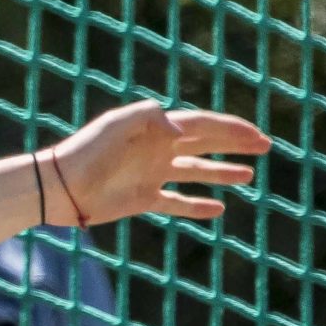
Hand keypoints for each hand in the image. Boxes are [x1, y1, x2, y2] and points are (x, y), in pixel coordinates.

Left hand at [39, 102, 272, 226]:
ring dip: (221, 172)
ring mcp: (151, 175)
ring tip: (248, 176)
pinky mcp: (142, 199)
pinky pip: (176, 202)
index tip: (257, 135)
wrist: (60, 186)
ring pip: (195, 172)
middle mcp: (157, 150)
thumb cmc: (86, 151)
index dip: (231, 129)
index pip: (202, 125)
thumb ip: (147, 117)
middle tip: (265, 146)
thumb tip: (178, 126)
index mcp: (155, 130)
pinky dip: (196, 205)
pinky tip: (218, 208)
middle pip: (204, 144)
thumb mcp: (115, 125)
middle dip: (234, 144)